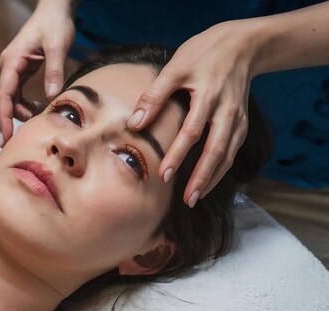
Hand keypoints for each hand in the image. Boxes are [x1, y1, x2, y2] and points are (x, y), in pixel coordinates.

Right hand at [0, 1, 74, 145]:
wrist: (55, 9)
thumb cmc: (55, 23)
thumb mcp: (58, 45)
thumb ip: (55, 70)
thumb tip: (52, 96)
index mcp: (12, 61)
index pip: (4, 95)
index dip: (4, 118)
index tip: (5, 136)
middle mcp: (9, 66)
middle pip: (4, 99)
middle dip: (8, 121)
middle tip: (12, 142)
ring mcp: (14, 68)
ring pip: (11, 98)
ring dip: (20, 113)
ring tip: (35, 122)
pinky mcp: (21, 69)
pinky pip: (19, 92)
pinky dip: (26, 104)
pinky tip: (37, 109)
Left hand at [128, 21, 256, 206]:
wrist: (241, 46)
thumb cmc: (202, 54)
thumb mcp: (175, 68)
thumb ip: (154, 96)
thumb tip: (134, 125)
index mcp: (209, 97)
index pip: (193, 132)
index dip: (179, 155)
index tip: (164, 175)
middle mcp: (227, 111)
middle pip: (216, 150)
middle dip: (202, 177)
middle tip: (186, 199)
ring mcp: (238, 118)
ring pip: (228, 154)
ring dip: (213, 178)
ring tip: (195, 198)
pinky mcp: (242, 122)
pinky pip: (233, 150)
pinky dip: (222, 168)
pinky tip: (208, 182)